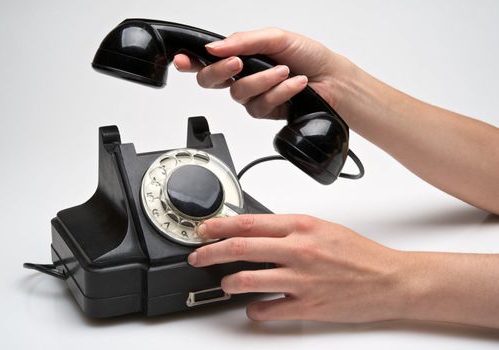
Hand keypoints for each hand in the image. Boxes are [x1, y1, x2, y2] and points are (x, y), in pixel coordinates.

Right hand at [173, 28, 351, 118]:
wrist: (333, 80)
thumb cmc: (308, 55)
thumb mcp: (276, 38)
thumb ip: (244, 41)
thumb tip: (215, 47)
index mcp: (241, 55)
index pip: (207, 59)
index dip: (189, 61)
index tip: (180, 59)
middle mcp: (242, 76)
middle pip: (211, 81)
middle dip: (220, 72)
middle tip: (237, 64)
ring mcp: (252, 95)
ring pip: (238, 94)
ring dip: (263, 80)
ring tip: (283, 70)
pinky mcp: (265, 111)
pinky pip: (260, 105)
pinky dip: (279, 92)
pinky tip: (294, 83)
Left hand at [187, 214, 406, 321]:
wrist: (390, 279)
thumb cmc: (359, 253)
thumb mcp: (322, 228)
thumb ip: (289, 229)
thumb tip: (256, 232)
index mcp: (301, 226)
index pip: (249, 222)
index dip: (220, 226)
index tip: (204, 230)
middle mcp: (298, 250)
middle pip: (241, 248)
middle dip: (211, 252)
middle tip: (198, 257)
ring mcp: (302, 279)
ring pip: (248, 279)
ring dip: (229, 282)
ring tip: (225, 283)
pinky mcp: (308, 305)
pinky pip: (269, 309)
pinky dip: (255, 310)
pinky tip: (254, 308)